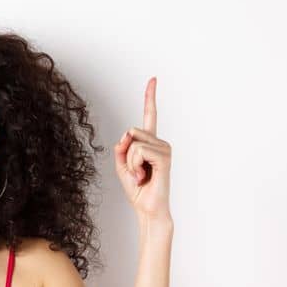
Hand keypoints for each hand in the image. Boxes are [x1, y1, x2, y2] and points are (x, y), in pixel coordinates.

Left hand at [115, 77, 171, 219]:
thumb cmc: (137, 188)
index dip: (150, 96)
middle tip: (135, 171)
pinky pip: (138, 150)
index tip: (153, 79)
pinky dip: (135, 165)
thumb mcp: (122, 165)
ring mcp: (164, 148)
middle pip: (131, 131)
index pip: (150, 115)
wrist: (147, 207)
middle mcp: (160, 142)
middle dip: (125, 152)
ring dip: (130, 161)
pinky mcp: (165, 156)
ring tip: (140, 175)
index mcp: (150, 142)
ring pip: (133, 141)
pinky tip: (144, 176)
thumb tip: (127, 135)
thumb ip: (121, 147)